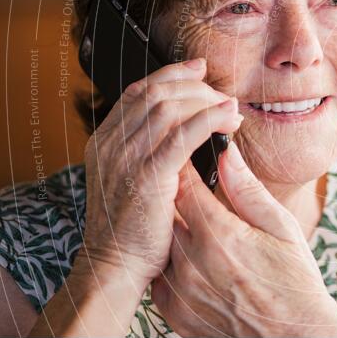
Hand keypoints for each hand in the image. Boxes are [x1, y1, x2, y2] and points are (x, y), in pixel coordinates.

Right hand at [80, 59, 243, 286]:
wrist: (114, 268)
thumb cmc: (131, 230)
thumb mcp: (131, 182)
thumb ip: (148, 153)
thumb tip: (184, 128)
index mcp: (105, 142)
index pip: (138, 91)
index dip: (172, 74)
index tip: (199, 70)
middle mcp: (111, 144)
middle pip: (155, 92)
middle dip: (194, 86)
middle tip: (222, 95)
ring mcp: (126, 159)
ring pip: (169, 107)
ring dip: (206, 101)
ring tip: (231, 109)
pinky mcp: (147, 176)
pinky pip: (182, 135)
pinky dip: (209, 119)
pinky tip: (228, 117)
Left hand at [151, 142, 336, 336]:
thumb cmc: (294, 281)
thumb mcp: (282, 227)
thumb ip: (247, 189)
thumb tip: (227, 154)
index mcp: (218, 234)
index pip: (182, 184)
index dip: (185, 168)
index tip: (191, 161)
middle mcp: (190, 261)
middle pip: (167, 212)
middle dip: (178, 199)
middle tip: (201, 199)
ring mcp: (178, 289)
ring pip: (162, 243)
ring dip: (176, 233)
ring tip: (205, 236)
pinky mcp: (173, 312)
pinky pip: (160, 275)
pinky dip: (173, 264)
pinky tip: (199, 264)